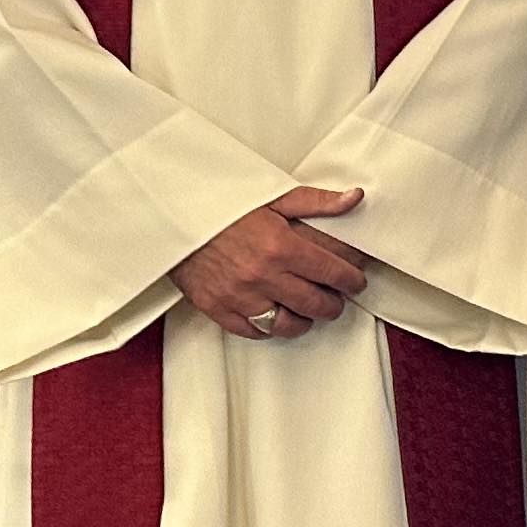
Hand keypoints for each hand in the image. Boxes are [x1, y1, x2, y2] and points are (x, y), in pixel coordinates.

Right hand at [175, 187, 370, 339]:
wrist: (171, 216)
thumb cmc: (222, 205)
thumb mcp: (273, 195)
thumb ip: (316, 202)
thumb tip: (355, 197)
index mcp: (281, 246)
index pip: (333, 273)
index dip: (352, 280)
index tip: (355, 281)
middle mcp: (262, 275)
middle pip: (315, 304)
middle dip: (333, 304)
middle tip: (336, 298)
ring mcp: (238, 296)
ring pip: (287, 325)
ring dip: (304, 320)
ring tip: (308, 311)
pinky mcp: (216, 308)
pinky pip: (253, 331)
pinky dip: (269, 328)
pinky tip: (276, 316)